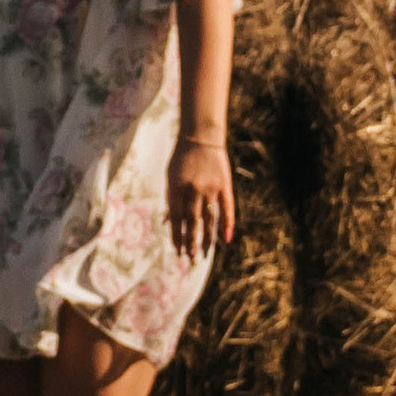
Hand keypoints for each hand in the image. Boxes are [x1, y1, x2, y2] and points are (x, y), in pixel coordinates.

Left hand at [167, 135, 233, 256]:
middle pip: (192, 221)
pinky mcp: (224, 185)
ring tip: (205, 253)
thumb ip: (171, 200)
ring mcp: (211, 188)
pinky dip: (227, 224)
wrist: (201, 136)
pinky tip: (225, 239)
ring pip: (209, 218)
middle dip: (191, 241)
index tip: (178, 251)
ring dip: (207, 237)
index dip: (177, 236)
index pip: (177, 218)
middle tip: (191, 258)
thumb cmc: (182, 158)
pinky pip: (227, 208)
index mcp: (177, 188)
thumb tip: (168, 222)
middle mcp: (193, 190)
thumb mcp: (171, 177)